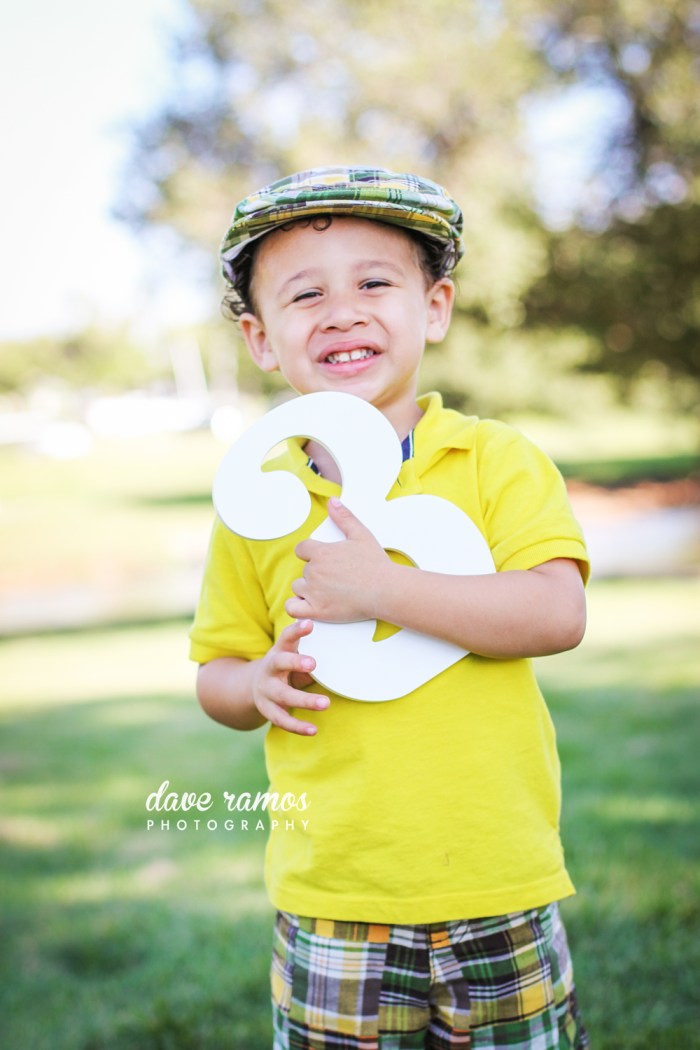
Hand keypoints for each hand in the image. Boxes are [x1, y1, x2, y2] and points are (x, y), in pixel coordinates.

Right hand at [251, 619, 329, 735]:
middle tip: (314, 664)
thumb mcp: (292, 656)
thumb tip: (343, 654)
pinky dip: (298, 726)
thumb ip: (310, 655)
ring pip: (283, 695)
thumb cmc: (284, 667)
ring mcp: (266, 691)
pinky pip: (282, 720)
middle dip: (295, 663)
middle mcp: (269, 669)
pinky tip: (313, 730)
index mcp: (278, 652)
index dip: (296, 630)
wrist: (253, 687)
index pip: (286, 638)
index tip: (309, 624)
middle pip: (279, 663)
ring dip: (304, 700)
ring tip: (325, 703)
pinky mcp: (268, 710)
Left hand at [285, 498, 390, 622]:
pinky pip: (293, 608)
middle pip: (304, 570)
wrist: (386, 590)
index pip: (302, 550)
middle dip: (315, 573)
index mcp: (321, 552)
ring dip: (308, 590)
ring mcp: (314, 592)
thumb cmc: (376, 564)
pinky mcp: (317, 610)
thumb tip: (332, 501)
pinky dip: (296, 607)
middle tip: (335, 578)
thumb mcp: (361, 534)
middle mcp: (314, 571)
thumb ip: (344, 517)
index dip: (310, 554)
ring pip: (298, 588)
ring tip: (327, 592)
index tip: (322, 560)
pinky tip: (308, 605)